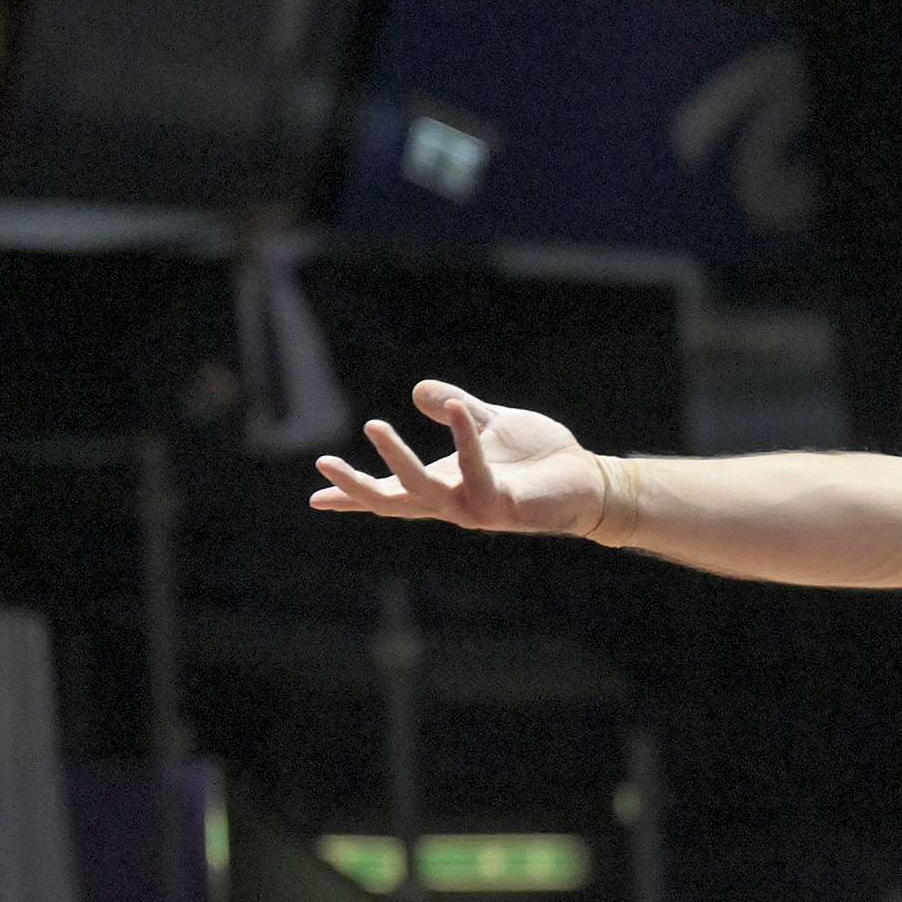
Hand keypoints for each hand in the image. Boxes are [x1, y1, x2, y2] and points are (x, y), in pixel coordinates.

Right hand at [310, 380, 603, 533]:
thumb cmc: (538, 458)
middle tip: (324, 463)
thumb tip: (418, 391)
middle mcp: (456, 504)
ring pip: (425, 492)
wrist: (587, 479)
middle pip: (396, 504)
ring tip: (373, 425)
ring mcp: (479, 510)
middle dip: (358, 488)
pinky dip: (464, 439)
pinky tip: (457, 411)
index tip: (314, 497)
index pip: (392, 496)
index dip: (354, 496)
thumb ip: (456, 408)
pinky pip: (476, 472)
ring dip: (398, 460)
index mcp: (446, 487)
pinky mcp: (506, 506)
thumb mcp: (488, 424)